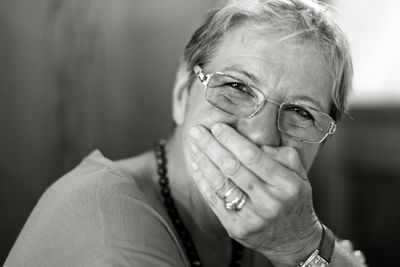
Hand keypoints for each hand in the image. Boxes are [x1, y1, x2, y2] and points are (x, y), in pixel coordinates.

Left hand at [188, 123, 321, 264]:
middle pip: (233, 168)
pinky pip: (214, 200)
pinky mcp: (237, 228)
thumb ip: (282, 155)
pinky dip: (203, 181)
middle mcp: (270, 202)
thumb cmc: (293, 200)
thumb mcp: (299, 175)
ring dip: (203, 161)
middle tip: (196, 131)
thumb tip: (255, 143)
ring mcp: (252, 217)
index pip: (253, 157)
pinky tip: (196, 166)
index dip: (232, 140)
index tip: (217, 126)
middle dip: (211, 146)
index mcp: (287, 185)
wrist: (294, 240)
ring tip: (193, 145)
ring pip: (221, 184)